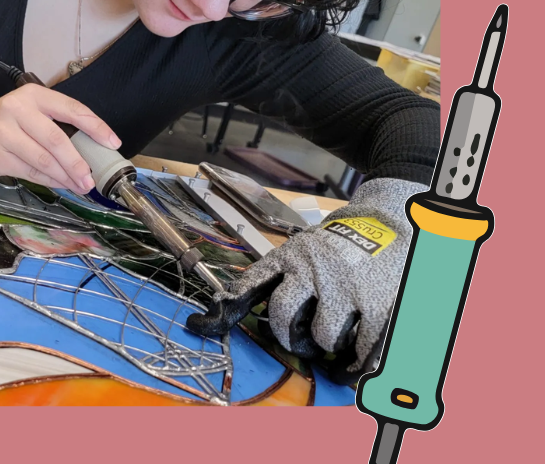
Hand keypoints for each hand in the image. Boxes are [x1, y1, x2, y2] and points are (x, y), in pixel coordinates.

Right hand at [0, 84, 121, 194]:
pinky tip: (62, 184)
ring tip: (80, 185)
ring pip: (44, 160)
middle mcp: (18, 110)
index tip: (112, 142)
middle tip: (91, 179)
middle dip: (78, 162)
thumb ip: (56, 124)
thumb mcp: (30, 112)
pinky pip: (31, 172)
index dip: (95, 127)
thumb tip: (92, 149)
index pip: (71, 109)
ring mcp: (5, 132)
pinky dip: (50, 181)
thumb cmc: (6, 123)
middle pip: (57, 139)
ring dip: (66, 176)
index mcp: (34, 95)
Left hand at [186, 177, 425, 382]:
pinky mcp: (378, 304)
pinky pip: (361, 349)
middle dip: (290, 339)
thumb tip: (226, 308)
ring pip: (322, 338)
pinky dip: (354, 366)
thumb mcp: (300, 249)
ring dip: (326, 349)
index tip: (200, 326)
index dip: (222, 311)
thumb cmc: (338, 244)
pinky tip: (351, 368)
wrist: (388, 221)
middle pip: (284, 320)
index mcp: (288, 257)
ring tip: (332, 345)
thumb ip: (272, 276)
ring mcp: (345, 287)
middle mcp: (312, 270)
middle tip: (301, 342)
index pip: (247, 286)